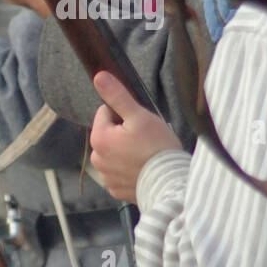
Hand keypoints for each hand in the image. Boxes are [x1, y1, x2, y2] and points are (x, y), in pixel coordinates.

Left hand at [89, 71, 182, 201]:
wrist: (170, 183)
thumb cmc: (156, 146)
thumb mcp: (138, 115)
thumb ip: (117, 96)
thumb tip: (98, 76)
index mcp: (99, 138)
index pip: (105, 113)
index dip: (123, 114)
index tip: (139, 124)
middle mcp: (97, 159)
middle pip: (108, 134)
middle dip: (123, 134)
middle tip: (145, 140)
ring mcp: (106, 177)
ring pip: (113, 154)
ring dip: (124, 152)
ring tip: (145, 155)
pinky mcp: (116, 190)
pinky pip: (119, 173)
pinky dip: (128, 170)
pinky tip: (142, 170)